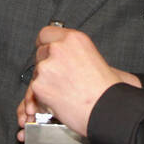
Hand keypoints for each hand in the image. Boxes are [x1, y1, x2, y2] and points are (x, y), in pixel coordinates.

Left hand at [19, 26, 139, 136]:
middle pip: (40, 54)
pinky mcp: (39, 86)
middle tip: (61, 80)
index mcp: (75, 39)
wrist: (107, 109)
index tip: (50, 53)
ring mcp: (47, 67)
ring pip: (36, 74)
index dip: (47, 45)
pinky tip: (57, 103)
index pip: (47, 34)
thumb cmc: (110, 91)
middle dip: (47, 67)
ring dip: (44, 84)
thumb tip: (81, 62)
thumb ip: (84, 57)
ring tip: (63, 95)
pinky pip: (33, 92)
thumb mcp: (103, 62)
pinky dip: (41, 100)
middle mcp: (58, 49)